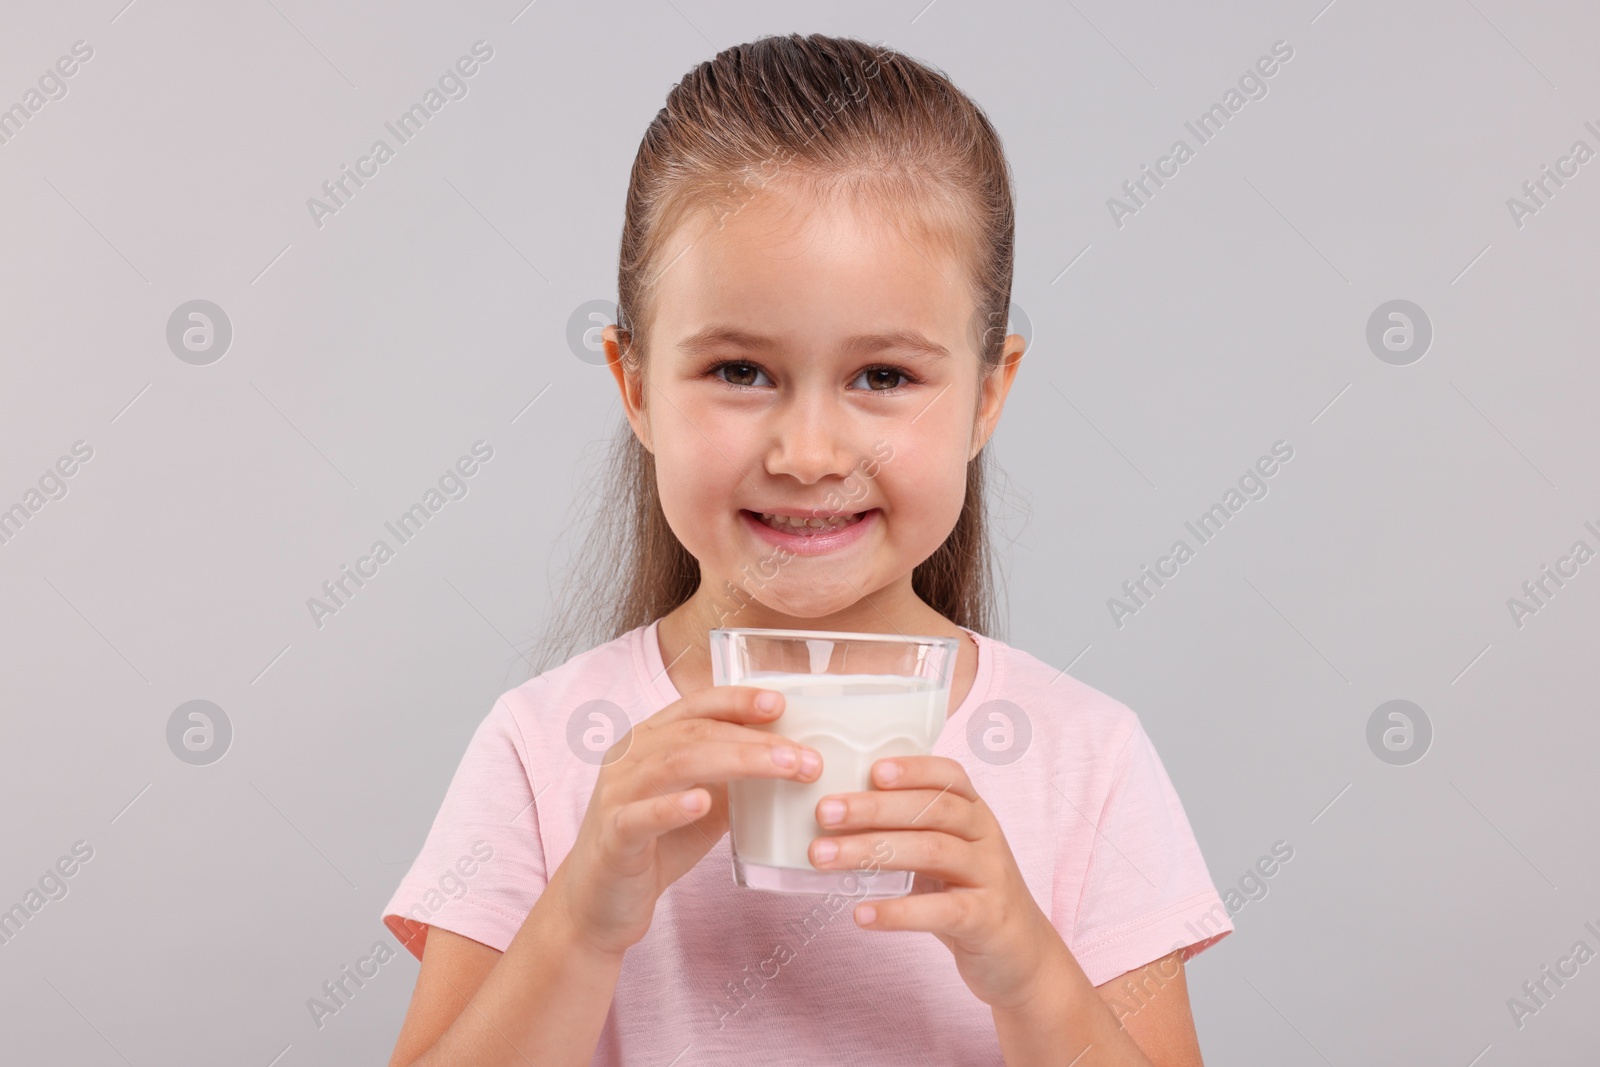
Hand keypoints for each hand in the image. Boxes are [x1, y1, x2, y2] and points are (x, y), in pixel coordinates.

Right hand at [552, 686, 822, 957]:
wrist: (601, 902)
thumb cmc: (656, 845)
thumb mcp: (702, 803)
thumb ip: (733, 779)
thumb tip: (790, 760)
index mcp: (648, 740)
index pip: (695, 705)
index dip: (737, 700)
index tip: (780, 703)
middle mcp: (628, 757)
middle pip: (695, 733)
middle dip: (754, 740)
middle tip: (803, 756)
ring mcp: (616, 794)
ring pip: (675, 764)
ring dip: (735, 762)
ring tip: (779, 770)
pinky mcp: (612, 836)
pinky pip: (640, 815)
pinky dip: (673, 806)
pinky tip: (703, 802)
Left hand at [805, 756, 1063, 1010]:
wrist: (1021, 956)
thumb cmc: (967, 895)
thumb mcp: (945, 854)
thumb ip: (907, 831)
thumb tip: (833, 815)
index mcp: (974, 813)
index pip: (949, 776)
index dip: (914, 769)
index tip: (872, 769)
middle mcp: (986, 837)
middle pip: (932, 810)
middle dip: (874, 807)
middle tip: (824, 812)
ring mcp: (990, 877)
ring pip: (932, 851)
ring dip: (873, 851)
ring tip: (823, 856)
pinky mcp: (987, 919)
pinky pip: (942, 910)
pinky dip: (898, 912)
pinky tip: (862, 915)